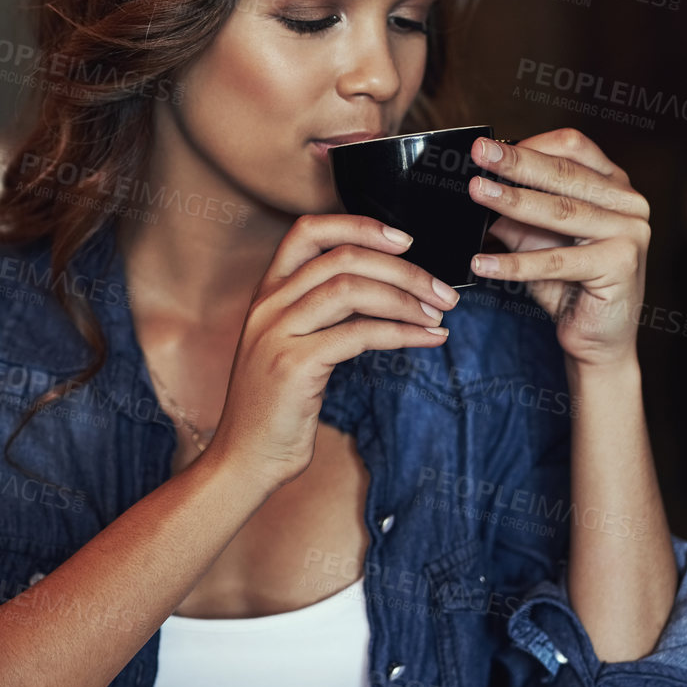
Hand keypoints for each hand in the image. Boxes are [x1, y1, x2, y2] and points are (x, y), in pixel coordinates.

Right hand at [208, 214, 458, 490]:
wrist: (244, 460)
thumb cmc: (276, 409)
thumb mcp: (290, 348)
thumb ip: (318, 315)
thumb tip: (382, 292)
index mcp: (267, 295)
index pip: (308, 231)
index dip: (358, 225)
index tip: (403, 240)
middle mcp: (267, 306)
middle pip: (342, 258)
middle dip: (402, 269)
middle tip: (442, 290)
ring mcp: (276, 333)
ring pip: (351, 289)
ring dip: (406, 298)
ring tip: (439, 315)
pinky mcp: (292, 366)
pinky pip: (358, 335)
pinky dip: (401, 333)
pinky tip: (427, 340)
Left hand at [467, 128, 649, 367]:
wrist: (596, 338)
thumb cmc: (567, 284)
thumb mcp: (535, 238)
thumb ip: (514, 211)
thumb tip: (475, 185)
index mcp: (613, 184)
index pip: (572, 147)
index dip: (530, 144)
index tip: (487, 147)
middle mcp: (629, 202)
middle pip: (565, 174)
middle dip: (516, 163)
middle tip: (477, 153)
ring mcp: (630, 232)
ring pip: (561, 212)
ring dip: (513, 201)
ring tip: (476, 193)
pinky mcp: (621, 265)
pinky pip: (557, 261)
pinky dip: (515, 263)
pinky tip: (482, 262)